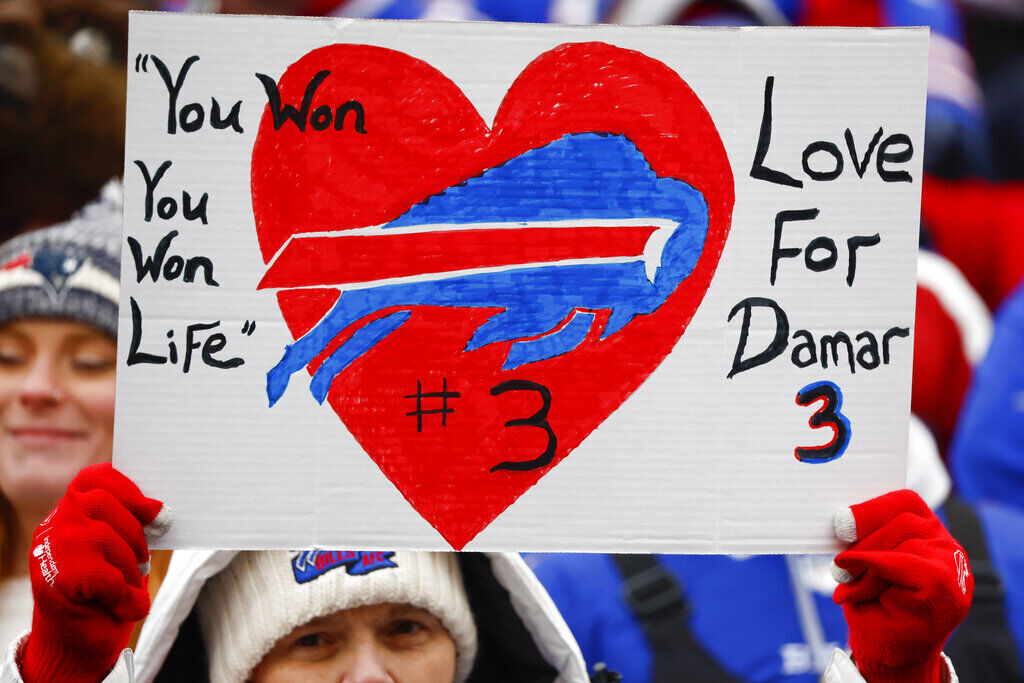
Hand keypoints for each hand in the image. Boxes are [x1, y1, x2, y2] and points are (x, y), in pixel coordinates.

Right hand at [20, 464, 171, 682]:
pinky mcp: (58, 582)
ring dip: (129, 567)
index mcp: (69, 513)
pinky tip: (126, 607)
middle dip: (134, 532)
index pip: (94, 478)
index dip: (128, 488)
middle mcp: (54, 527)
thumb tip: (164, 512)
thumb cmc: (105, 593)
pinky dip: (126, 596)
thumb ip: (132, 526)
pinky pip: (106, 577)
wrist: (76, 645)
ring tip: (129, 586)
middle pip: (102, 503)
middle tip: (143, 561)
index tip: (155, 510)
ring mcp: (51, 552)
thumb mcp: (119, 552)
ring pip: (103, 538)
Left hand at [831, 490, 970, 681]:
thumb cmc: (875, 603)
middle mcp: (945, 544)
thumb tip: (840, 517)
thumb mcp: (863, 562)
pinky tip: (852, 580)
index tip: (840, 521)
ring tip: (844, 584)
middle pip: (903, 520)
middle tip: (836, 564)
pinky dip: (873, 567)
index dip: (872, 508)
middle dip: (864, 538)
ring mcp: (951, 564)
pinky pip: (905, 564)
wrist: (889, 652)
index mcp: (927, 532)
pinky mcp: (946, 585)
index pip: (905, 502)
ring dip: (865, 562)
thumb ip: (862, 538)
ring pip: (903, 540)